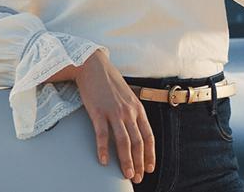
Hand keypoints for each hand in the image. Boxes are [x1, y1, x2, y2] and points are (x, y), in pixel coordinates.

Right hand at [70, 50, 153, 182]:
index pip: (148, 136)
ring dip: (126, 160)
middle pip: (138, 142)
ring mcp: (114, 112)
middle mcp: (129, 112)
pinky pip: (102, 134)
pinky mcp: (98, 111)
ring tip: (126, 175)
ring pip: (123, 141)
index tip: (150, 168)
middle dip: (139, 162)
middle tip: (137, 177)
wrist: (93, 66)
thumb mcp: (128, 97)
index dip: (150, 154)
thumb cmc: (110, 83)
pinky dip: (103, 149)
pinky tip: (103, 162)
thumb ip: (132, 113)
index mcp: (138, 109)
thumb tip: (135, 130)